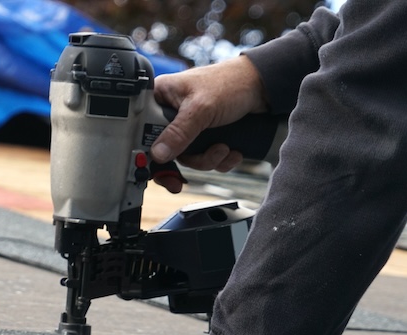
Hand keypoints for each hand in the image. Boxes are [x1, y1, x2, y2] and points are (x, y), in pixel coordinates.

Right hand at [150, 56, 268, 192]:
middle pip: (165, 151)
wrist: (263, 86)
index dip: (147, 154)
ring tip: (223, 148)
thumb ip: (178, 132)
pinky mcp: (205, 135)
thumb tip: (157, 155)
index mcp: (160, 98)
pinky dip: (219, 160)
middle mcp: (171, 113)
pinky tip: (232, 151)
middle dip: (187, 162)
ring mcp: (188, 126)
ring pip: (187, 158)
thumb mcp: (201, 108)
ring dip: (207, 160)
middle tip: (181, 180)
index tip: (157, 170)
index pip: (142, 132)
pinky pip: (204, 158)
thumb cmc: (230, 83)